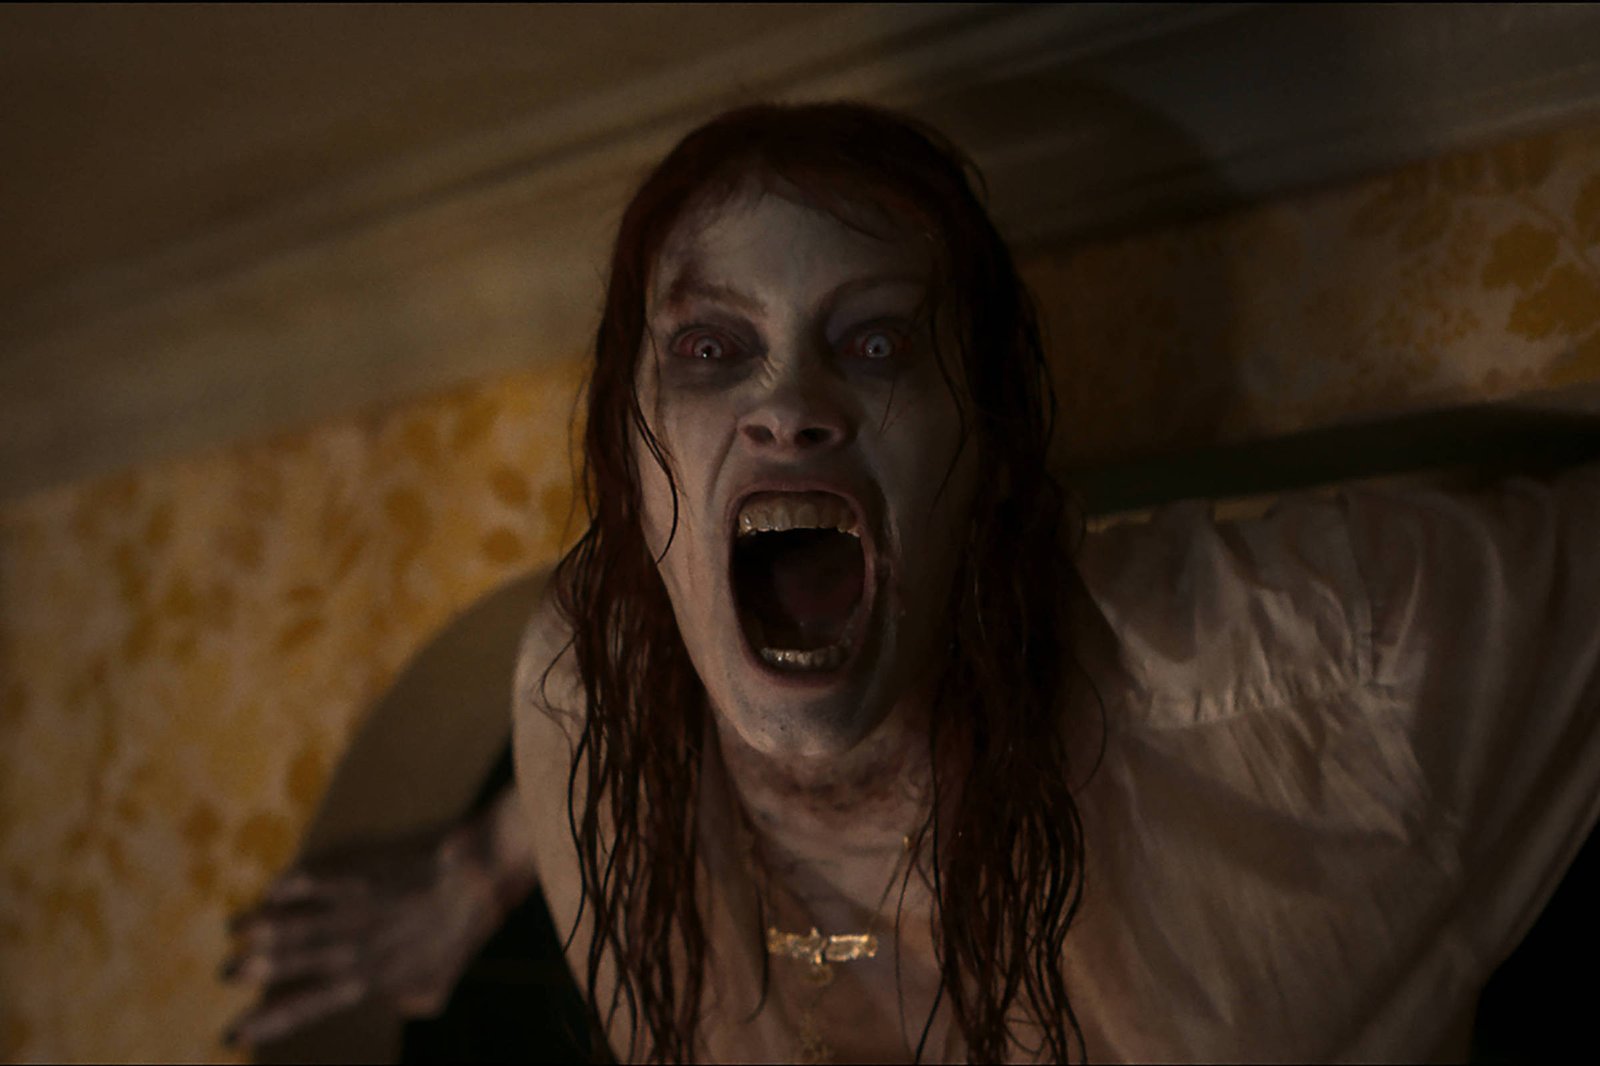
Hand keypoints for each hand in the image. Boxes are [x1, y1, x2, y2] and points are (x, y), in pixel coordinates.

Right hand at [220, 820, 503, 1047]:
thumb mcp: (440, 982)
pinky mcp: (375, 874)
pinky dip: (304, 884)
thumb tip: (390, 1004)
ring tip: (235, 930)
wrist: (483, 877)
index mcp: (379, 978)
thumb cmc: (462, 932)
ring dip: (274, 926)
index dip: (274, 1019)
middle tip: (226, 972)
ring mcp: (371, 908)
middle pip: (309, 961)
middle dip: (264, 968)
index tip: (232, 1033)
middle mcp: (369, 946)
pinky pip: (333, 880)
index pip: (316, 1004)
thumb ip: (410, 1000)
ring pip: (315, 921)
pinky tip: (275, 887)